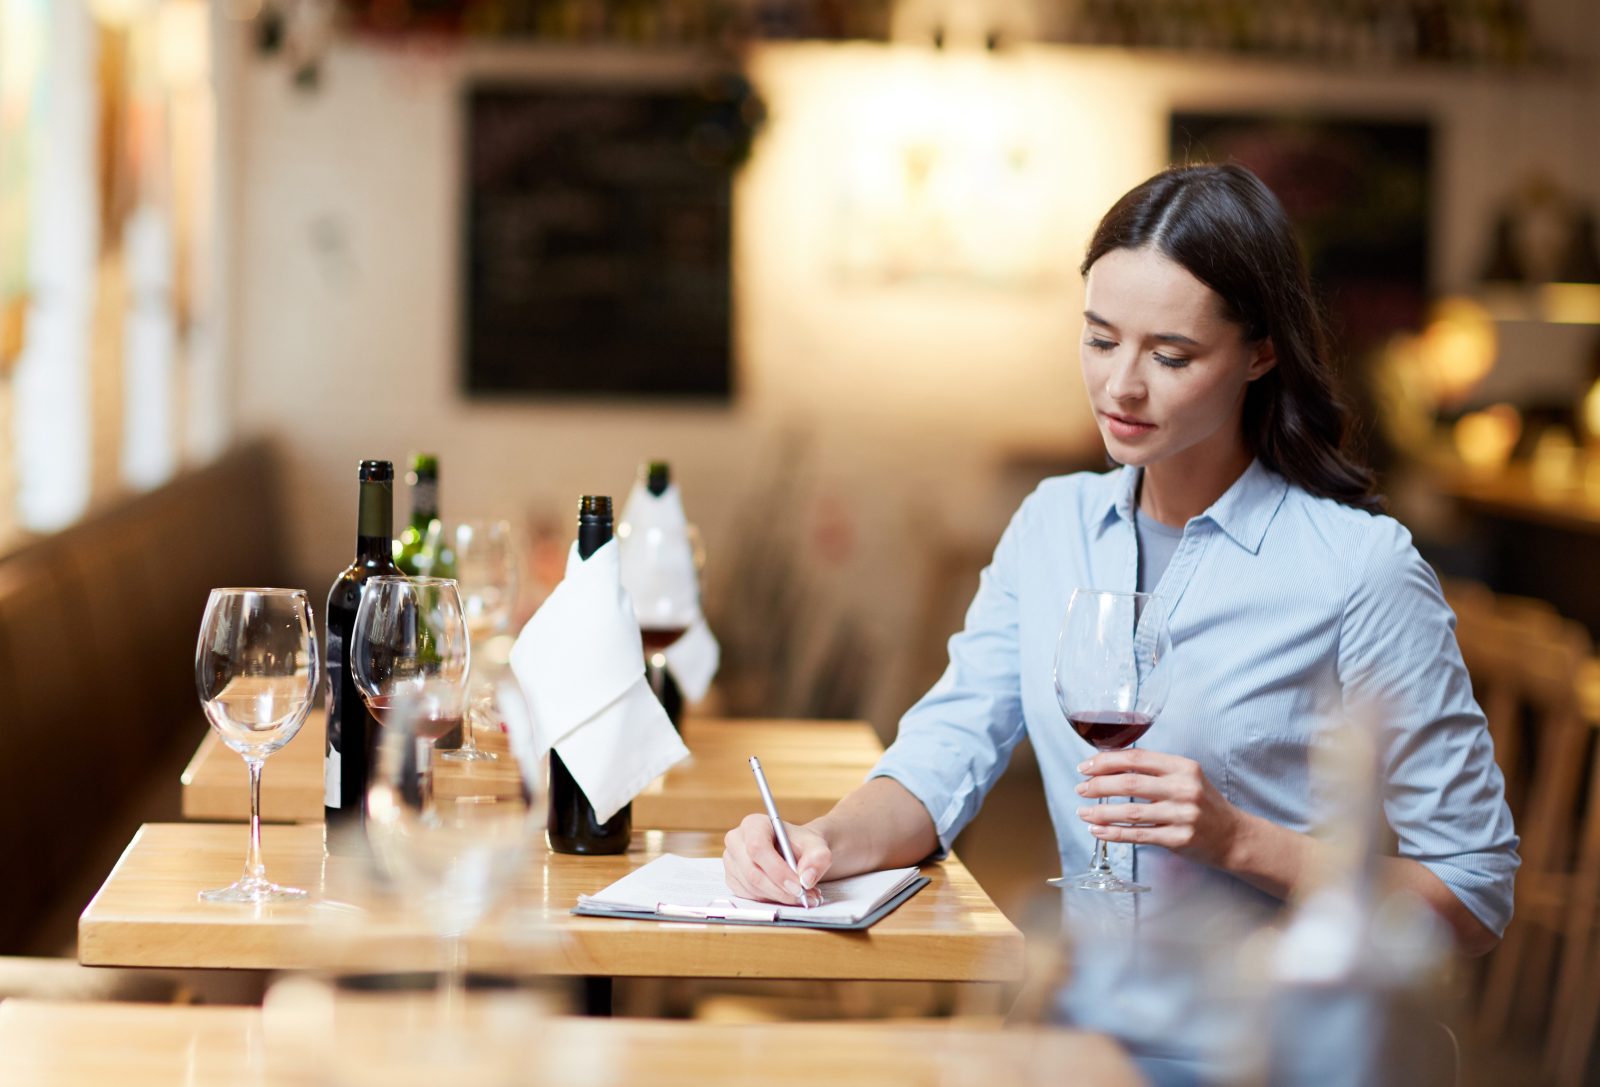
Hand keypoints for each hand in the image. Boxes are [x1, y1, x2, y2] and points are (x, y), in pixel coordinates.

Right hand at [722, 813, 830, 906]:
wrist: (796, 852)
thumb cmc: (802, 846)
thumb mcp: (817, 846)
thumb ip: (817, 858)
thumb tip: (806, 879)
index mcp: (754, 824)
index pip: (758, 848)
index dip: (778, 871)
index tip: (799, 887)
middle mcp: (736, 841)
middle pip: (753, 872)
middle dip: (781, 890)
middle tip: (805, 897)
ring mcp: (731, 862)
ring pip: (752, 888)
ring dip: (780, 897)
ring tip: (803, 896)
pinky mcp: (733, 879)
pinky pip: (750, 896)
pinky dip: (771, 900)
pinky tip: (787, 895)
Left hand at [1075, 748, 1240, 868]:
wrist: (1234, 836)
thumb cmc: (1203, 804)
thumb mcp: (1186, 777)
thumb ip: (1154, 770)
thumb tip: (1108, 765)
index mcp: (1183, 767)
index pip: (1136, 758)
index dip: (1106, 761)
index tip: (1085, 766)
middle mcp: (1184, 788)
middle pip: (1130, 783)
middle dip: (1098, 785)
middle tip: (1080, 788)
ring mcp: (1182, 815)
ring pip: (1131, 812)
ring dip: (1101, 813)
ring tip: (1083, 812)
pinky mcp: (1179, 839)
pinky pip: (1138, 835)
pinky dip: (1114, 833)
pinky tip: (1098, 831)